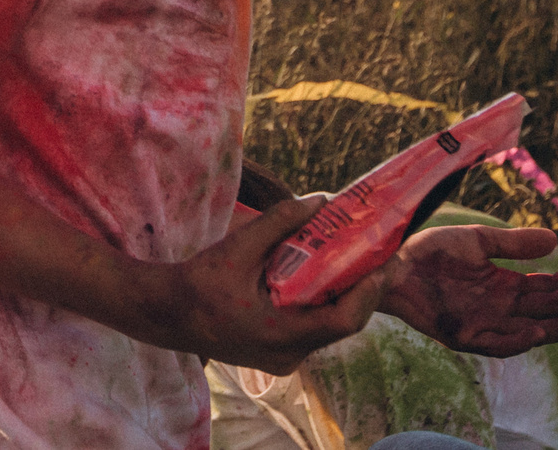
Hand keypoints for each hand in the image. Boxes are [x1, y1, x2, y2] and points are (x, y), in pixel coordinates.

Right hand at [145, 194, 389, 373]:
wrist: (167, 315)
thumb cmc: (199, 283)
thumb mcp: (238, 247)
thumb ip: (279, 222)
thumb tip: (320, 200)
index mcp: (279, 335)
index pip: (342, 322)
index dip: (368, 292)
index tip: (385, 262)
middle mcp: (289, 356)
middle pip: (343, 324)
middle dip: (367, 289)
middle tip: (390, 256)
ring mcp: (285, 358)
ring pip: (331, 327)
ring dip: (349, 294)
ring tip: (368, 261)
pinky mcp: (280, 352)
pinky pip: (315, 328)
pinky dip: (327, 301)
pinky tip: (334, 275)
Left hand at [379, 223, 557, 357]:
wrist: (393, 263)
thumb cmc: (431, 250)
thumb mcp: (478, 241)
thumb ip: (514, 243)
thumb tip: (555, 240)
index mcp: (503, 286)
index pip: (544, 288)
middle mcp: (498, 309)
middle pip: (543, 310)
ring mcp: (482, 325)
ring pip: (528, 331)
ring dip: (556, 327)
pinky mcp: (463, 337)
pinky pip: (496, 345)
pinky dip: (517, 340)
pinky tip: (537, 329)